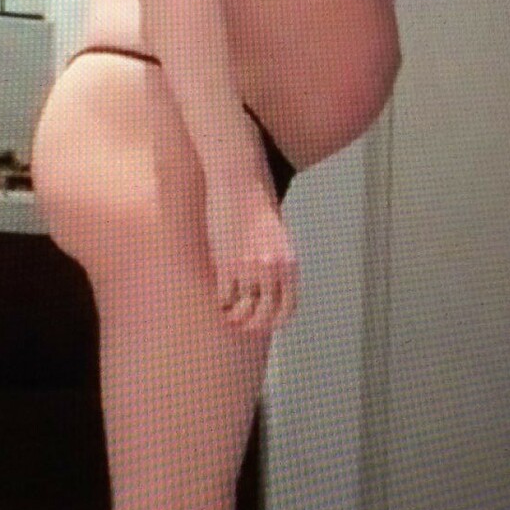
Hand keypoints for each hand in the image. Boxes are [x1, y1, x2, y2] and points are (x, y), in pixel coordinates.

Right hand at [205, 169, 298, 333]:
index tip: (265, 325)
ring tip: (229, 315)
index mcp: (289, 264)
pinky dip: (222, 302)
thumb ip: (277, 262)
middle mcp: (272, 270)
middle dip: (254, 325)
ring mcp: (249, 268)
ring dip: (235, 316)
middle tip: (243, 325)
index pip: (288, 307)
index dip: (276, 322)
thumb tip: (270, 287)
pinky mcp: (227, 264)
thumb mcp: (278, 237)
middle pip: (265, 314)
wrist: (240, 184)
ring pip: (243, 309)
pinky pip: (225, 297)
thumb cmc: (258, 206)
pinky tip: (220, 299)